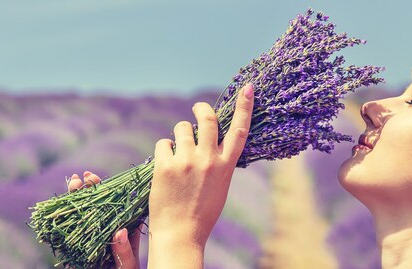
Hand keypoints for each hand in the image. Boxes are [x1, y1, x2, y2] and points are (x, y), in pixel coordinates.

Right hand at [67, 171, 141, 268]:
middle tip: (84, 177)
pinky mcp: (73, 250)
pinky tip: (58, 206)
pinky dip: (61, 219)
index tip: (97, 178)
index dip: (108, 190)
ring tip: (74, 182)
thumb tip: (120, 231)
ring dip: (75, 198)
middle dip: (89, 189)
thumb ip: (124, 251)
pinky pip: (66, 232)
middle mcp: (105, 231)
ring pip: (81, 214)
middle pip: (96, 206)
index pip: (116, 206)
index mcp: (122, 232)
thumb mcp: (128, 266)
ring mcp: (88, 238)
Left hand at [147, 83, 253, 267]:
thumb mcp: (220, 186)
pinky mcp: (166, 165)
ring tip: (177, 152)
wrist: (180, 234)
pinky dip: (164, 150)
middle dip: (201, 109)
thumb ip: (217, 162)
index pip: (240, 130)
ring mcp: (187, 161)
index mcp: (226, 166)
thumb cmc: (201, 212)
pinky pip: (164, 143)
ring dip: (179, 135)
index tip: (248, 87)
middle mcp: (209, 160)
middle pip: (209, 119)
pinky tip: (165, 166)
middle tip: (198, 110)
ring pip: (182, 128)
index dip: (245, 106)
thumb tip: (208, 140)